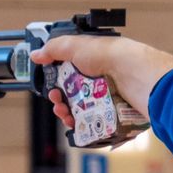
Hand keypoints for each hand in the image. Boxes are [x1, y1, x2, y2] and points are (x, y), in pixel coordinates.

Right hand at [31, 35, 172, 128]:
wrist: (135, 74)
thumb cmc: (110, 56)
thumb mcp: (76, 46)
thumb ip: (54, 49)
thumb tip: (37, 54)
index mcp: (93, 64)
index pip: (70, 76)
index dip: (57, 84)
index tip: (51, 88)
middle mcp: (102, 82)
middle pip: (74, 97)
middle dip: (60, 101)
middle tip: (57, 102)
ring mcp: (109, 99)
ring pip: (83, 113)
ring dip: (68, 115)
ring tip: (65, 114)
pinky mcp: (116, 115)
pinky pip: (97, 125)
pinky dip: (84, 127)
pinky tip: (77, 125)